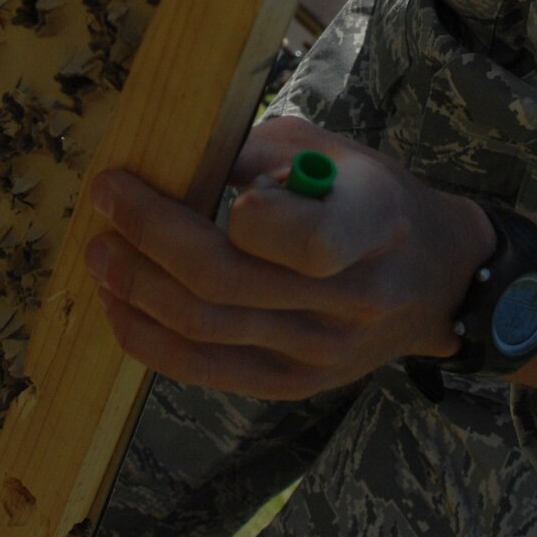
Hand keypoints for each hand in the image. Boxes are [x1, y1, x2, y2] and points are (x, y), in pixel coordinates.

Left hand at [84, 116, 495, 398]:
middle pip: (226, 283)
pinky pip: (205, 371)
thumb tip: (172, 155)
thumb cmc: (372, 198)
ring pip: (205, 330)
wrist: (437, 279)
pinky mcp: (295, 385)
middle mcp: (353, 297)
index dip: (242, 218)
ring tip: (99, 252)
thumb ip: (259, 154)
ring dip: (135, 288)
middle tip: (107, 200)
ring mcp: (322, 352)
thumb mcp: (334, 151)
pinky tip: (118, 305)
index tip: (179, 178)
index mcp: (373, 224)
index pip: (305, 242)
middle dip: (147, 238)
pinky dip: (150, 339)